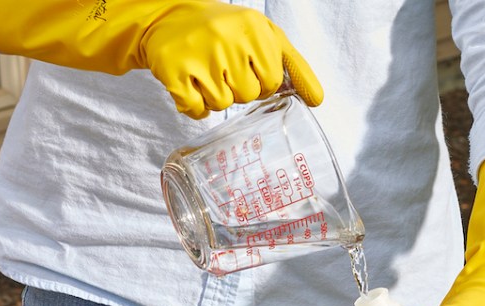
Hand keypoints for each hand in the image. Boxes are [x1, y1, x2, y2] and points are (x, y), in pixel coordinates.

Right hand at [0, 0, 322, 116]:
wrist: (167, 16)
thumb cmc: (224, 31)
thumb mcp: (264, 37)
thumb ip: (295, 67)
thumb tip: (317, 101)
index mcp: (256, 29)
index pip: (273, 82)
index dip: (260, 81)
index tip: (246, 65)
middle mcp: (229, 38)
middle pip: (249, 96)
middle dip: (238, 89)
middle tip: (223, 66)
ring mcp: (201, 55)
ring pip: (223, 105)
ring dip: (215, 96)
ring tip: (206, 71)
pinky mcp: (174, 71)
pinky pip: (196, 111)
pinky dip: (193, 105)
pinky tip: (190, 83)